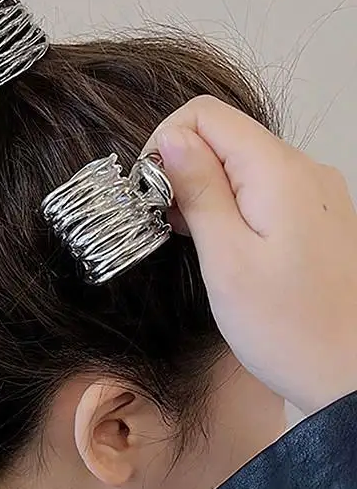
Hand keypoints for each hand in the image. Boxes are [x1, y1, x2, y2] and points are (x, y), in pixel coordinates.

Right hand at [144, 95, 356, 415]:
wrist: (350, 373)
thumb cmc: (286, 327)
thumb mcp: (227, 260)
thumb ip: (199, 191)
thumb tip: (172, 140)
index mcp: (278, 173)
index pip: (205, 114)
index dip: (165, 143)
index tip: (150, 191)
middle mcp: (303, 169)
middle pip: (224, 134)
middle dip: (181, 167)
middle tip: (163, 220)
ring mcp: (313, 191)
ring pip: (240, 161)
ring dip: (203, 187)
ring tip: (190, 237)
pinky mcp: (315, 214)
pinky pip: (261, 186)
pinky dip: (229, 203)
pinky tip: (219, 242)